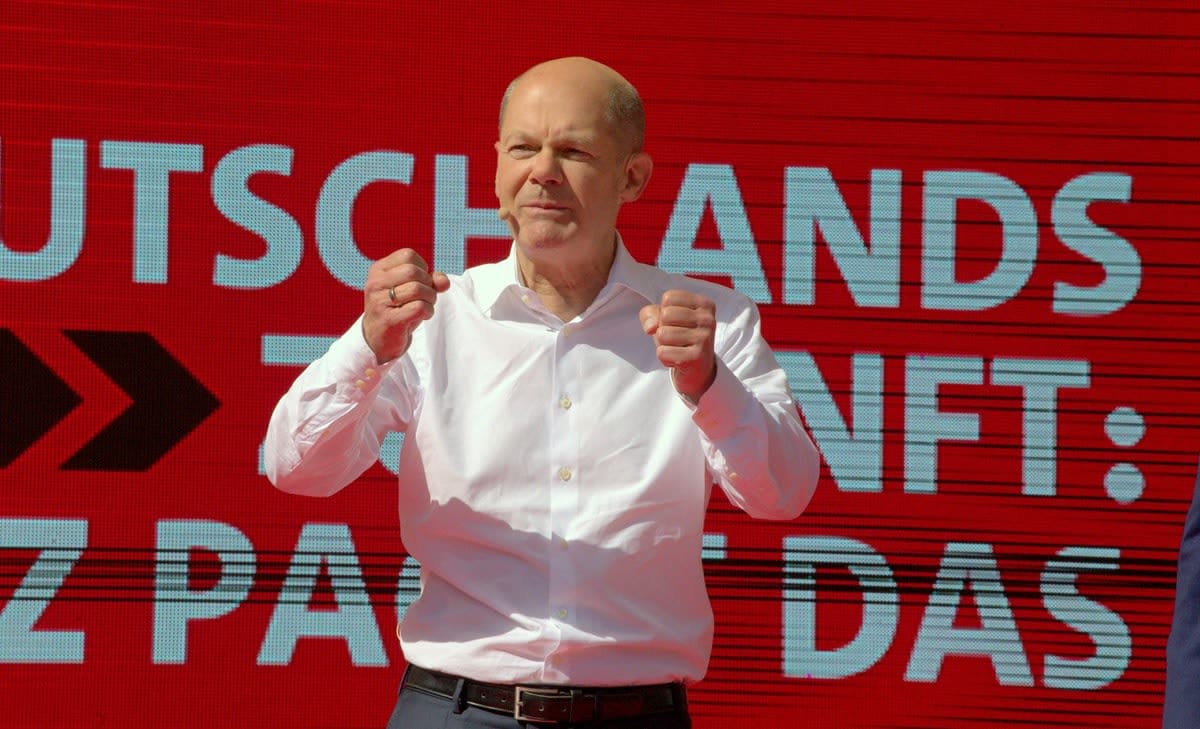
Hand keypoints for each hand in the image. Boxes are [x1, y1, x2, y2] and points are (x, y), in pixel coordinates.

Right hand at [362, 249, 449, 363]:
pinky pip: (419, 307)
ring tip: (424, 307)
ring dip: (430, 299)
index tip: (418, 282)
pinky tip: (421, 316)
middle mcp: (375, 283)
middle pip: (413, 272)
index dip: (422, 268)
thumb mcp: (413, 290)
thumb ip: (431, 280)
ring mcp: (379, 301)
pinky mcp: (388, 319)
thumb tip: (444, 281)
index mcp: (378, 270)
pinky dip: (428, 311)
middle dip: (428, 284)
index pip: (408, 255)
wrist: (379, 339)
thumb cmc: (398, 309)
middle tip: (425, 297)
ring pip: (417, 289)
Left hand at [639, 290, 716, 401]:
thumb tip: (651, 328)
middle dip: (663, 329)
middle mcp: (707, 319)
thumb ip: (650, 314)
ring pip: (662, 334)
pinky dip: (665, 358)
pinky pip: (662, 352)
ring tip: (677, 350)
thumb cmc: (680, 339)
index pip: (669, 297)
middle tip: (677, 339)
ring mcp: (704, 337)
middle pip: (665, 315)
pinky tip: (678, 360)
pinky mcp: (697, 356)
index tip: (677, 323)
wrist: (698, 371)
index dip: (664, 312)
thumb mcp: (663, 320)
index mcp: (704, 304)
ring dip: (663, 345)